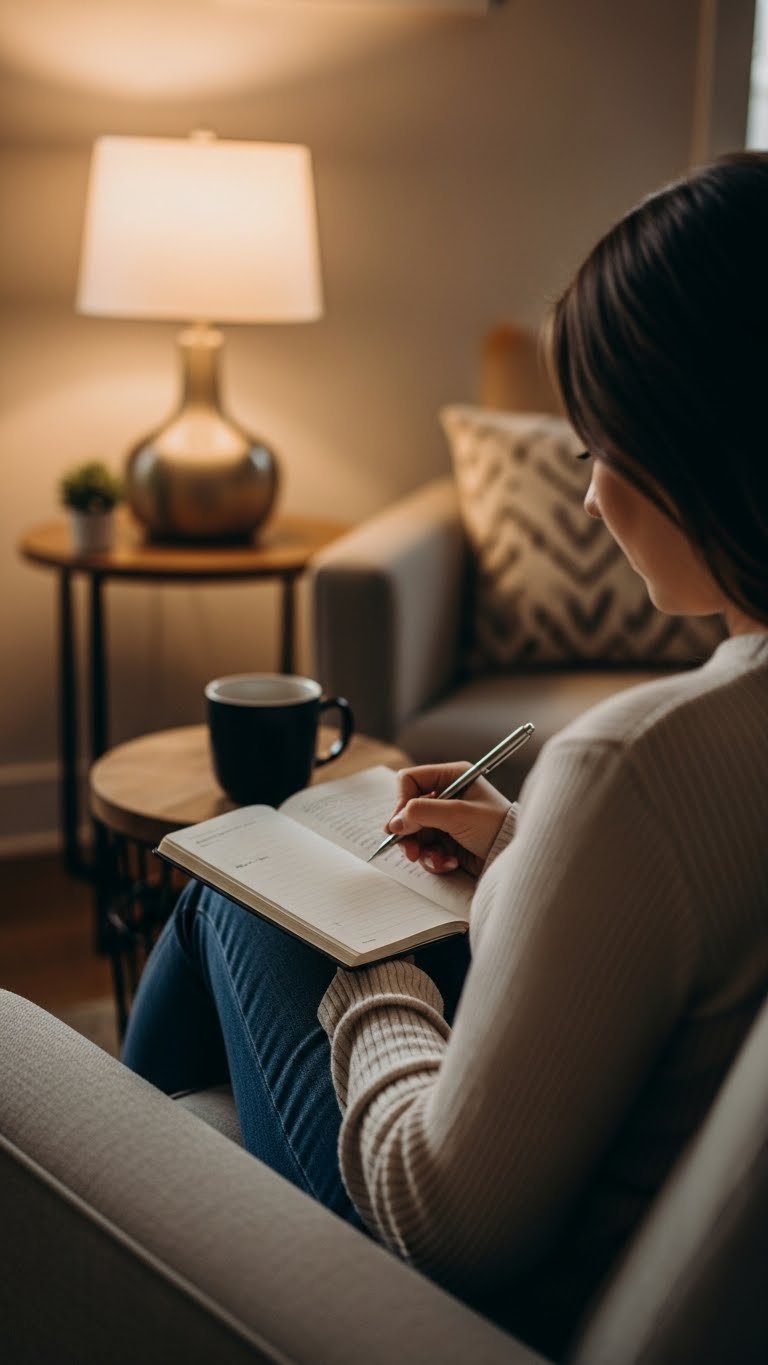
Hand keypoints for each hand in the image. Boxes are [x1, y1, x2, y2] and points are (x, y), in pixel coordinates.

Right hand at [386, 762, 510, 878]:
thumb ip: (422, 813)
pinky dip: (435, 859)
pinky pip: (427, 848)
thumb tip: (394, 823)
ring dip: (423, 850)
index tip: (401, 825)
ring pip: (415, 833)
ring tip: (438, 860)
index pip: (410, 781)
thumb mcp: (458, 814)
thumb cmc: (496, 827)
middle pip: (408, 810)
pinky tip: (450, 863)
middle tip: (411, 851)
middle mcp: (447, 795)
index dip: (402, 802)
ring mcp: (446, 819)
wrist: (514, 857)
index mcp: (452, 776)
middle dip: (409, 833)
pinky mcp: (448, 840)